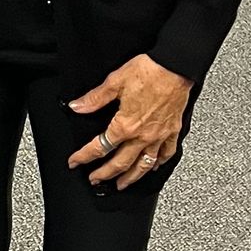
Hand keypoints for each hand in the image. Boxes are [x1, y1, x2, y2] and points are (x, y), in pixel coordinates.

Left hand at [68, 54, 191, 188]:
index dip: (84, 157)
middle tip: (95, 180)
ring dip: (131, 178)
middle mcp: (142, 135)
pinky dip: (158, 163)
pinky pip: (166, 154)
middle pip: (120, 163)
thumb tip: (77, 106)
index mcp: (125, 125)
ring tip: (122, 185)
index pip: (99, 147)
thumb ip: (94, 98)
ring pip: (143, 165)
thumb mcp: (115, 82)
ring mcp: (159, 136)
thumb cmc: (149, 71)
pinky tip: (153, 167)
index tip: (75, 162)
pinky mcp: (172, 131)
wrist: (176, 66)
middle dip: (105, 174)